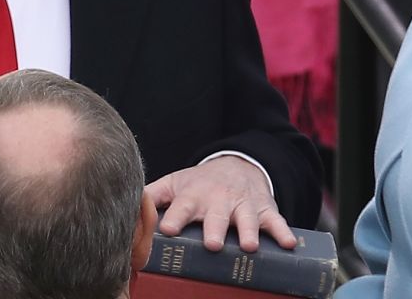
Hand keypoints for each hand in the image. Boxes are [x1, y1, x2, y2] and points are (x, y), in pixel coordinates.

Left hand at [146, 155, 295, 252]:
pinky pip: (276, 221)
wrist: (236, 165)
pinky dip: (283, 232)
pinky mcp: (264, 210)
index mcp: (191, 197)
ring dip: (248, 231)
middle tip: (213, 244)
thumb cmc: (198, 183)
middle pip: (215, 216)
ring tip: (249, 246)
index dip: (173, 218)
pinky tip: (289, 244)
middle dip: (214, 228)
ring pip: (246, 219)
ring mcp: (242, 206)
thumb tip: (121, 211)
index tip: (167, 230)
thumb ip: (151, 198)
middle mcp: (217, 201)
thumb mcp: (173, 184)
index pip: (180, 208)